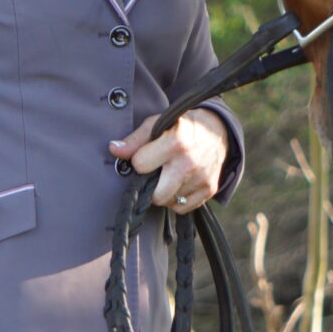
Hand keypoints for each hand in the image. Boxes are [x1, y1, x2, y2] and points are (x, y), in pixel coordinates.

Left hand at [109, 107, 229, 212]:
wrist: (217, 130)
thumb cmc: (181, 126)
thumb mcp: (157, 123)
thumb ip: (135, 140)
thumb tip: (114, 150)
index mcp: (175, 142)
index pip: (140, 165)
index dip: (139, 161)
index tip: (146, 155)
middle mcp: (189, 163)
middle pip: (157, 195)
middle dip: (151, 186)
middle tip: (155, 173)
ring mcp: (201, 178)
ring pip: (169, 202)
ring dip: (165, 191)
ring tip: (169, 175)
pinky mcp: (210, 189)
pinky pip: (182, 208)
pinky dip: (177, 199)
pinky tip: (179, 183)